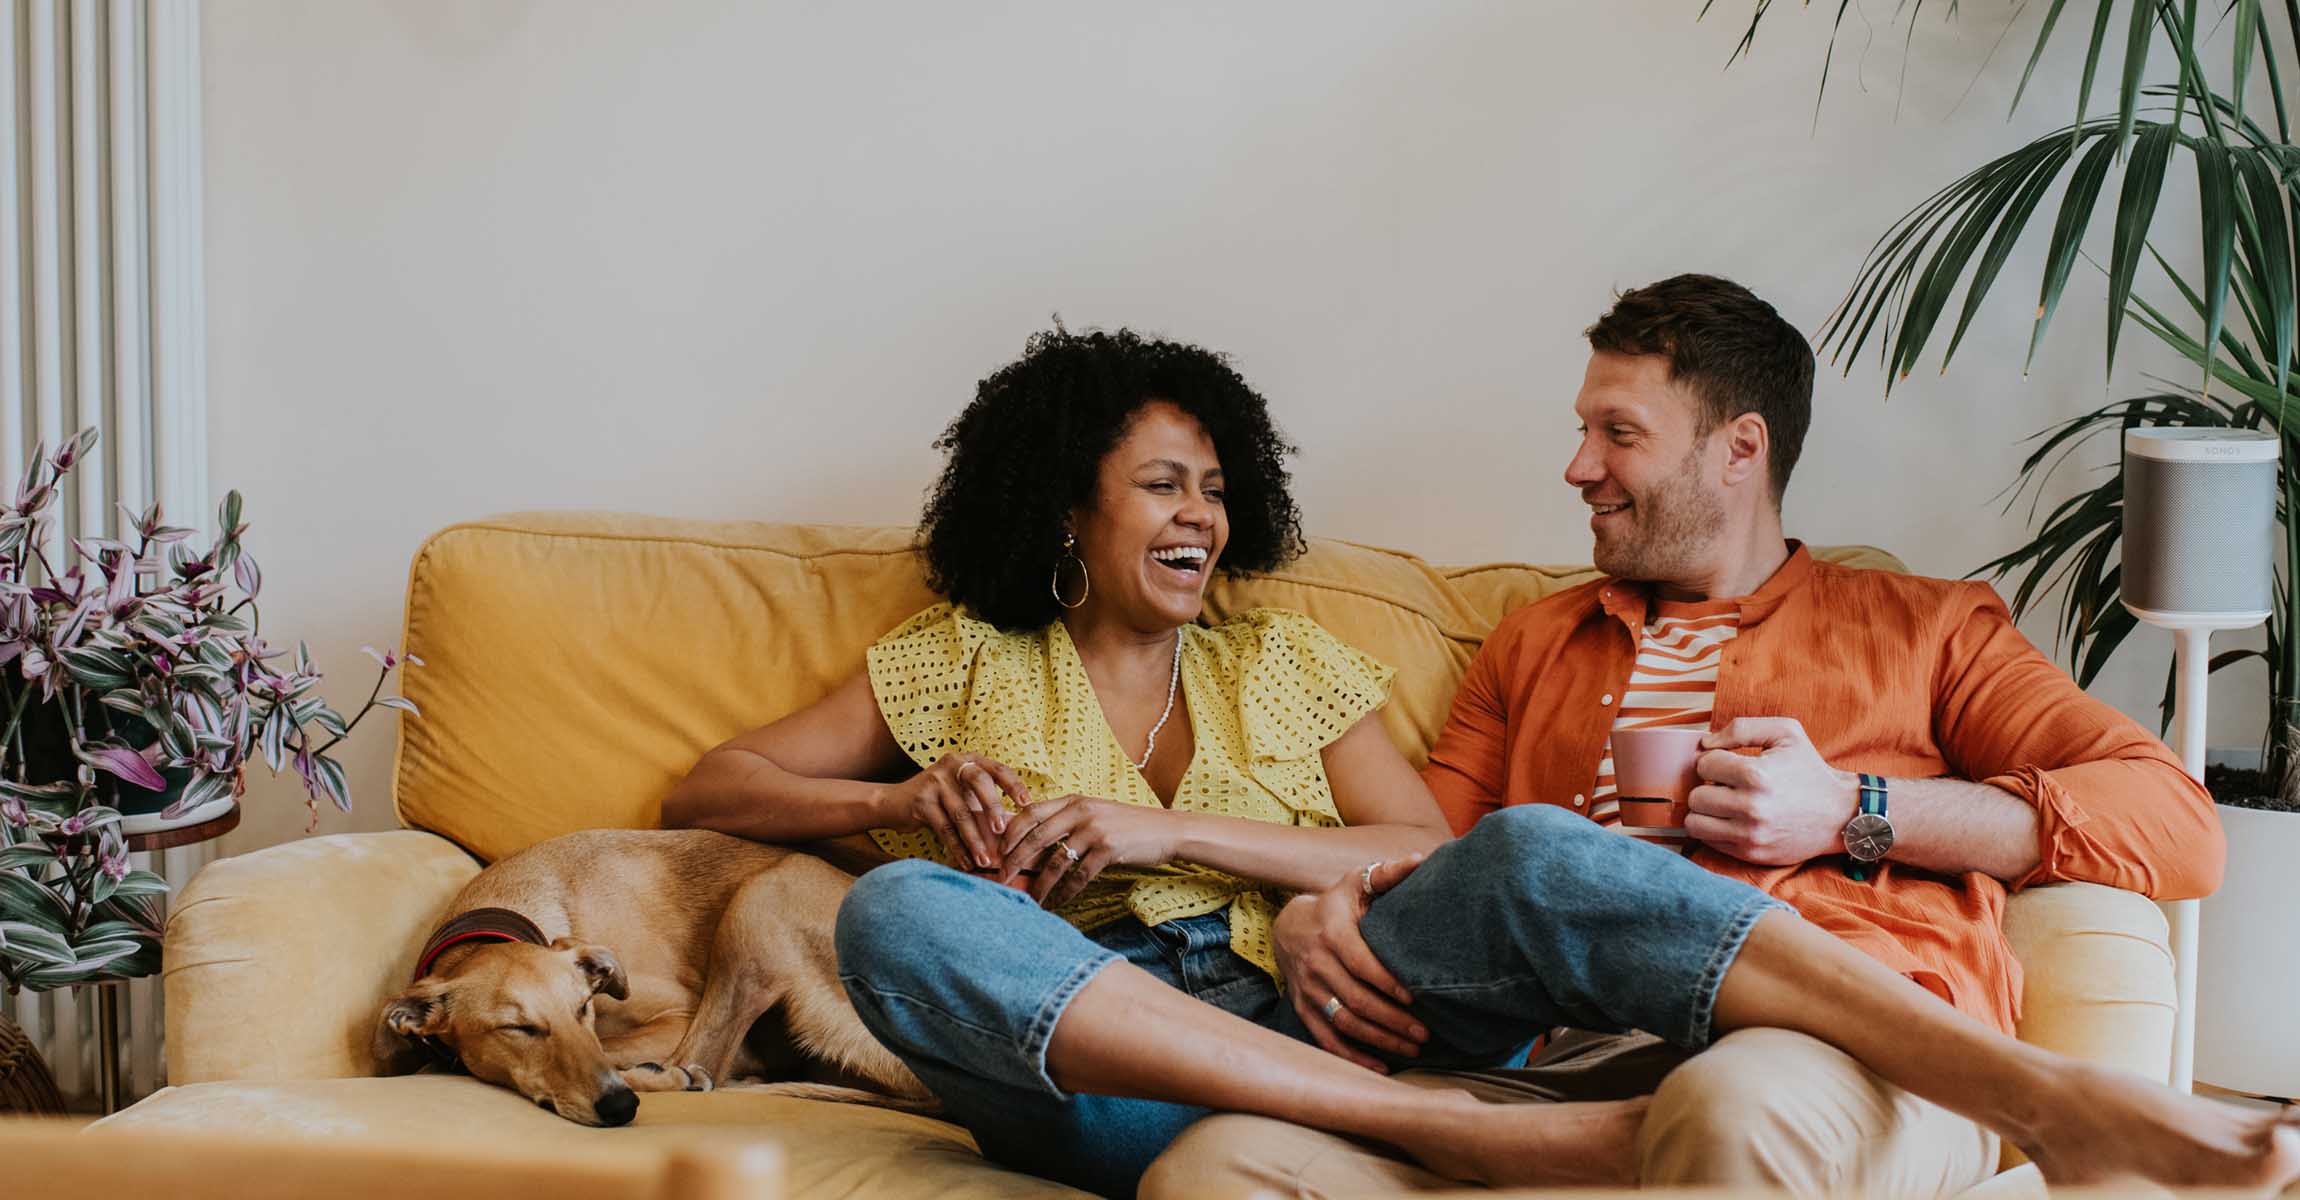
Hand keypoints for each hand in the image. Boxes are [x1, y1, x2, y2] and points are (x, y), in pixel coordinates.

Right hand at [880, 754, 1029, 871]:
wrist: (893, 802)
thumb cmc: (939, 799)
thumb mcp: (962, 793)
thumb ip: (984, 802)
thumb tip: (1016, 827)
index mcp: (968, 760)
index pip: (997, 769)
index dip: (1014, 786)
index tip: (1027, 804)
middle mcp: (952, 765)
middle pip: (979, 782)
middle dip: (993, 808)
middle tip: (1003, 832)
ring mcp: (935, 781)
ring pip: (961, 812)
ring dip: (975, 840)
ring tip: (986, 860)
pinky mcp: (921, 801)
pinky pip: (944, 828)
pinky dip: (957, 848)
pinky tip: (966, 863)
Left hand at [998, 795, 1183, 907]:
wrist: (1167, 831)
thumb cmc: (1128, 825)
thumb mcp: (1096, 813)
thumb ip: (1068, 820)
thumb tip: (1034, 843)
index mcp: (1074, 800)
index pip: (1030, 812)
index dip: (1010, 832)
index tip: (997, 852)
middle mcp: (1081, 811)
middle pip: (1035, 837)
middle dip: (1014, 861)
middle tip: (1001, 880)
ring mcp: (1095, 830)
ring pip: (1055, 861)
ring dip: (1039, 884)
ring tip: (1030, 899)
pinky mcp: (1108, 849)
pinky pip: (1079, 876)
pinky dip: (1066, 892)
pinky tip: (1059, 901)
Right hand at [1272, 856, 1428, 1071]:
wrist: (1288, 926)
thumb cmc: (1335, 904)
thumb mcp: (1355, 883)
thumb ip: (1387, 875)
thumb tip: (1419, 860)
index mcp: (1332, 934)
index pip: (1362, 964)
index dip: (1388, 982)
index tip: (1415, 996)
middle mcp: (1316, 964)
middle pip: (1356, 1000)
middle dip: (1392, 1019)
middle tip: (1425, 1032)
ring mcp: (1308, 990)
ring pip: (1344, 1023)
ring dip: (1379, 1040)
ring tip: (1413, 1047)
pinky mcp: (1303, 1009)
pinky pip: (1326, 1039)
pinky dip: (1353, 1057)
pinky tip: (1382, 1066)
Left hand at [1688, 717, 1856, 865]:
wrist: (1839, 814)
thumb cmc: (1810, 770)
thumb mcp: (1786, 733)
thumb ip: (1742, 728)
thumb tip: (1705, 744)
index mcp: (1757, 775)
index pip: (1704, 765)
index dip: (1714, 760)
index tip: (1730, 763)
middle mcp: (1751, 808)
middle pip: (1696, 796)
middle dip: (1708, 787)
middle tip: (1726, 785)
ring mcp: (1750, 835)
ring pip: (1694, 823)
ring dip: (1705, 811)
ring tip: (1724, 803)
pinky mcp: (1751, 854)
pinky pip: (1709, 842)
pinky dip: (1715, 829)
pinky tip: (1733, 819)